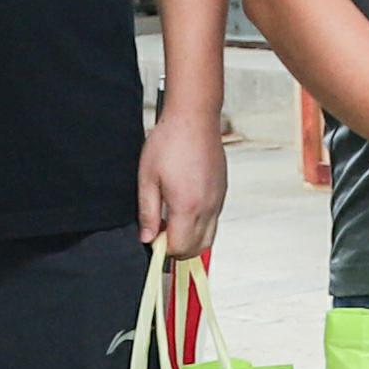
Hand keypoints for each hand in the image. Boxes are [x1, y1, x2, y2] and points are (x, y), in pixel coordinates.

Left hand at [135, 102, 225, 261]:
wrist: (194, 118)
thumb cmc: (170, 142)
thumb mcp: (147, 179)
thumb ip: (147, 213)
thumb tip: (146, 237)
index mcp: (187, 206)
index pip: (179, 247)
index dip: (163, 250)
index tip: (151, 240)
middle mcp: (208, 206)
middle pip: (198, 248)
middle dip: (178, 249)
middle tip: (160, 234)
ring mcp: (218, 199)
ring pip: (209, 237)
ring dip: (191, 237)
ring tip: (171, 220)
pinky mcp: (222, 192)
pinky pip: (214, 219)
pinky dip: (200, 223)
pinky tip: (184, 207)